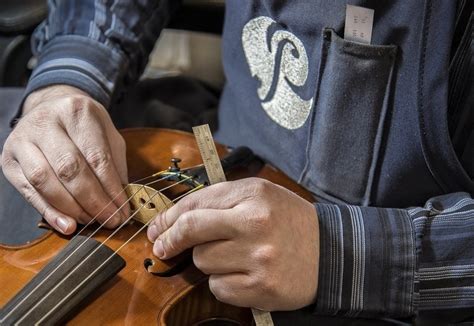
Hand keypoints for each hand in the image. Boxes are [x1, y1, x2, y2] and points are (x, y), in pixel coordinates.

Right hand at [1, 85, 128, 234]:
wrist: (50, 106)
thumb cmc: (84, 125)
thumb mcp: (108, 134)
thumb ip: (115, 165)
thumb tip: (121, 201)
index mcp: (76, 111)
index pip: (96, 156)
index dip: (111, 188)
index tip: (123, 210)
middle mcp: (45, 122)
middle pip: (69, 169)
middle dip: (93, 201)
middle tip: (110, 219)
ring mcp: (22, 140)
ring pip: (44, 181)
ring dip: (71, 208)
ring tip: (91, 222)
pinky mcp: (9, 160)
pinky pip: (28, 192)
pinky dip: (49, 212)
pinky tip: (67, 225)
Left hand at [147, 177, 318, 310]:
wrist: (331, 252)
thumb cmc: (288, 222)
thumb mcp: (259, 196)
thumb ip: (218, 201)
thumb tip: (173, 218)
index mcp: (252, 194)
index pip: (195, 204)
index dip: (168, 217)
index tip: (157, 228)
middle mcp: (254, 223)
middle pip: (191, 231)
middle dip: (169, 240)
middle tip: (162, 246)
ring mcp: (258, 257)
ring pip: (203, 262)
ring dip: (209, 261)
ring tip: (234, 257)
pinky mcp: (260, 288)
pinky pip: (218, 287)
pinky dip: (223, 283)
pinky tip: (243, 274)